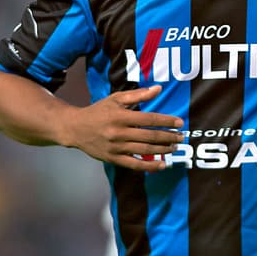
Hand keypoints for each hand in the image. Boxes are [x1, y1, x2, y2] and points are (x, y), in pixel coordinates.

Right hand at [62, 85, 183, 171]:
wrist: (75, 128)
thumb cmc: (98, 111)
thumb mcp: (115, 99)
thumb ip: (138, 95)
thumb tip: (158, 89)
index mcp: (121, 116)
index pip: (149, 119)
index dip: (166, 121)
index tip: (180, 123)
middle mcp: (119, 132)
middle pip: (149, 136)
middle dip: (168, 137)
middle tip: (181, 137)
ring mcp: (116, 147)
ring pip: (145, 150)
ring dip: (163, 150)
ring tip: (174, 147)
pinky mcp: (113, 159)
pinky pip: (135, 164)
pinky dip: (150, 166)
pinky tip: (162, 165)